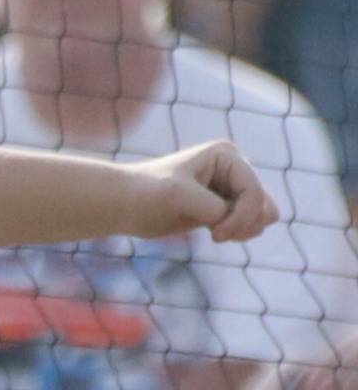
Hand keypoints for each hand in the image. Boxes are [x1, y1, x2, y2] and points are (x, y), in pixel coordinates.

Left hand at [128, 140, 278, 242]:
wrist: (124, 204)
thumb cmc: (148, 193)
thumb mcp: (181, 197)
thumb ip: (219, 209)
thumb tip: (258, 219)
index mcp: (226, 154)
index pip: (254, 193)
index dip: (241, 218)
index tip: (215, 235)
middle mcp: (233, 167)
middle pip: (265, 205)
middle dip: (245, 224)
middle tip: (217, 234)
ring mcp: (230, 187)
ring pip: (263, 216)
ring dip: (244, 230)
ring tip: (216, 233)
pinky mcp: (223, 206)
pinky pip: (251, 224)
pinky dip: (239, 233)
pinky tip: (215, 233)